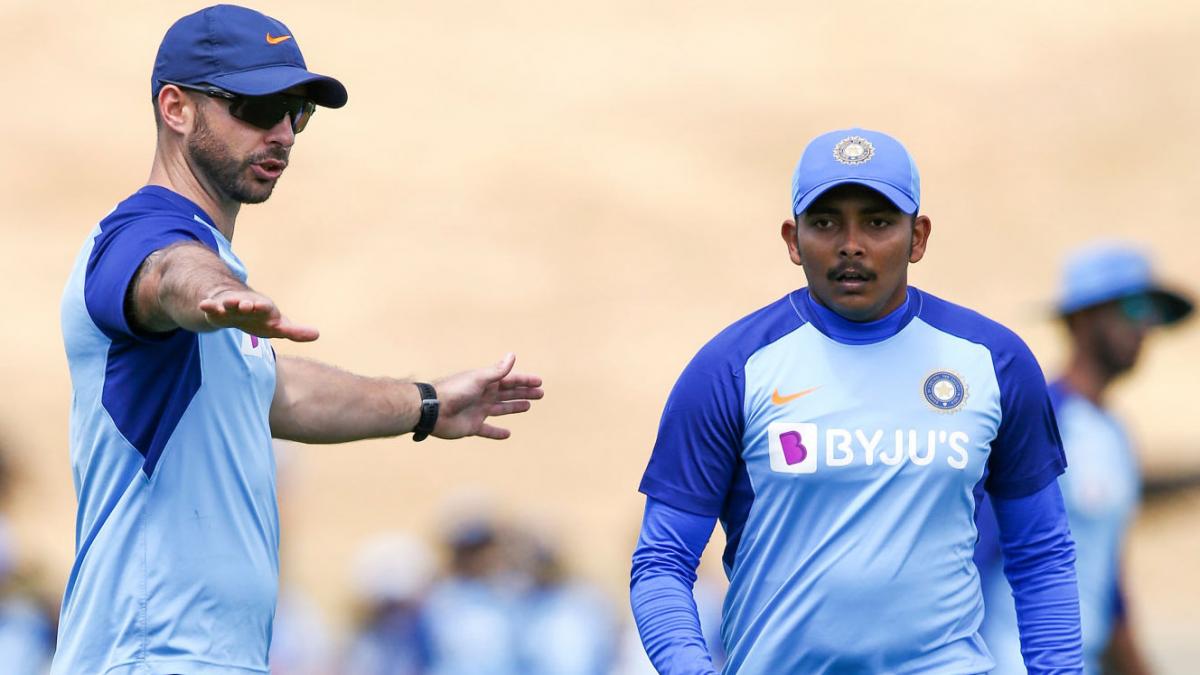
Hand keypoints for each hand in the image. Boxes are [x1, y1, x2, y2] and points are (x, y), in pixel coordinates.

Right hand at [198, 289, 319, 341]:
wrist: (235, 306)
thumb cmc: (260, 318)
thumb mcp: (277, 326)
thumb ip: (295, 331)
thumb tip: (317, 334)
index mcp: (264, 309)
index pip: (267, 309)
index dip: (266, 310)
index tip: (264, 310)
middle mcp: (248, 304)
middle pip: (248, 303)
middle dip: (248, 304)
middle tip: (247, 305)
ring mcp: (232, 305)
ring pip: (230, 303)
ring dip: (229, 303)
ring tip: (227, 304)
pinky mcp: (217, 309)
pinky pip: (212, 306)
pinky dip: (209, 306)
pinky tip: (203, 305)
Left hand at [432, 353, 543, 439]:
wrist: (433, 410)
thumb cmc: (454, 391)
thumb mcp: (478, 379)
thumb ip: (497, 371)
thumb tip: (512, 355)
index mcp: (485, 382)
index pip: (509, 380)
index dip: (524, 381)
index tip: (539, 382)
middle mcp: (483, 395)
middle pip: (508, 393)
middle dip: (523, 392)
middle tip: (540, 394)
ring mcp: (478, 411)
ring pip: (501, 409)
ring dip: (514, 407)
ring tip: (527, 406)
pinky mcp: (472, 426)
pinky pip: (488, 430)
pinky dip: (497, 433)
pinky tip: (507, 434)